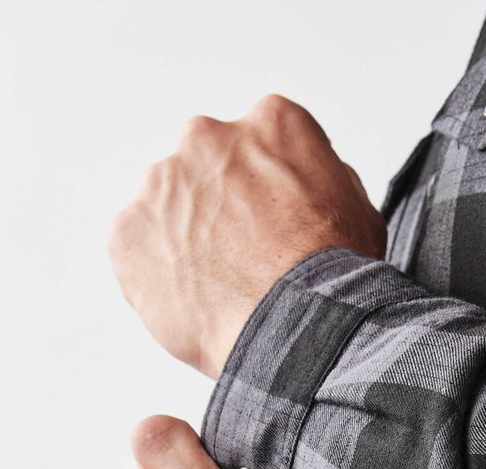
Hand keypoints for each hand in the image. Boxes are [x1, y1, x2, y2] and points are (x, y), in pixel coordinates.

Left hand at [107, 93, 386, 378]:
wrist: (295, 328)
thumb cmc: (332, 279)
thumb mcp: (359, 210)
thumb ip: (323, 181)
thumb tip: (308, 188)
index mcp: (272, 122)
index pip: (259, 146)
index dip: (266, 191)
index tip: (271, 225)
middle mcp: (208, 137)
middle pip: (205, 168)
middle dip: (217, 207)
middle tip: (240, 260)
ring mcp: (160, 183)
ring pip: (165, 208)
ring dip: (183, 239)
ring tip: (215, 289)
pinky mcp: (126, 232)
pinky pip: (134, 251)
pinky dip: (153, 276)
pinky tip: (189, 302)